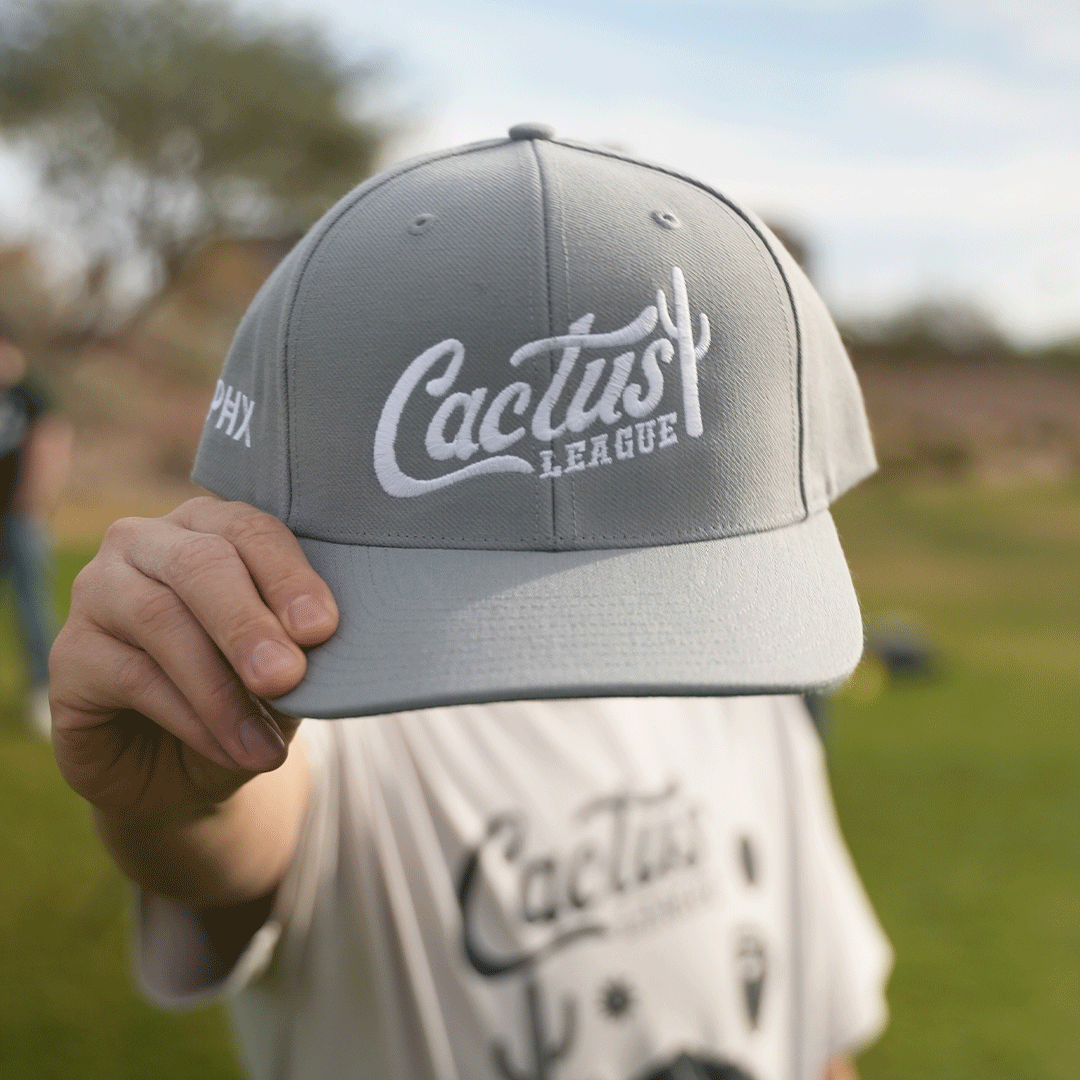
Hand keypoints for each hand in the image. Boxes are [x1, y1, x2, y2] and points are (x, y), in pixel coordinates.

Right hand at [49, 496, 338, 820]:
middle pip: (201, 563)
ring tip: (264, 744)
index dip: (288, 577)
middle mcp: (145, 543)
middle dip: (248, 624)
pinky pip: (131, 676)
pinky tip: (229, 751)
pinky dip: (190, 718)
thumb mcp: (285, 667)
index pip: (250, 530)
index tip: (322, 629)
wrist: (185, 767)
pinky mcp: (68, 652)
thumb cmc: (246, 694)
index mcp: (209, 527)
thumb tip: (316, 638)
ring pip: (160, 619)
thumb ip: (296, 643)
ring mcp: (97, 590)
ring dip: (220, 689)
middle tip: (286, 677)